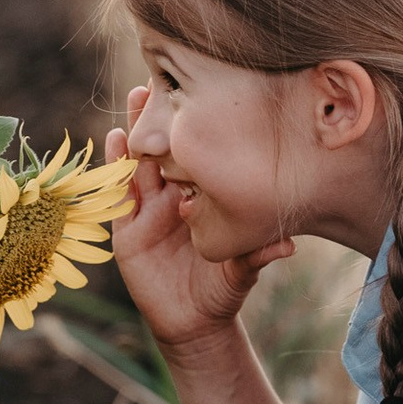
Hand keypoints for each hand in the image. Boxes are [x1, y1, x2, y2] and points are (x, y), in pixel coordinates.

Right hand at [103, 96, 291, 356]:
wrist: (194, 324)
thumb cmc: (222, 289)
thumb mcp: (242, 270)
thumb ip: (258, 255)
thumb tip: (288, 244)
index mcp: (201, 197)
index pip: (196, 155)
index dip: (196, 127)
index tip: (203, 92)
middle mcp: (173, 196)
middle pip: (165, 149)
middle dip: (162, 116)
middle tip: (162, 79)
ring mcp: (148, 210)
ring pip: (139, 163)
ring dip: (137, 130)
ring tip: (138, 98)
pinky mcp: (126, 230)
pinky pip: (117, 195)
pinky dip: (114, 168)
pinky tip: (114, 140)